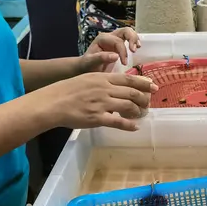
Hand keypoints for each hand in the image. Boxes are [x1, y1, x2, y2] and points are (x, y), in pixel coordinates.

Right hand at [40, 73, 157, 130]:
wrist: (52, 103)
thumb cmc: (67, 90)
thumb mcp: (86, 78)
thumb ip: (102, 81)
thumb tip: (116, 85)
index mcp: (102, 78)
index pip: (128, 79)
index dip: (143, 83)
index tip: (153, 86)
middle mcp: (104, 89)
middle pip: (132, 92)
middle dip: (144, 98)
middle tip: (149, 103)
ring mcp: (102, 104)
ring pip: (128, 106)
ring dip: (138, 111)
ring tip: (141, 114)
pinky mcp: (97, 118)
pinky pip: (118, 122)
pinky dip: (129, 125)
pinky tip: (135, 127)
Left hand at [84, 27, 140, 68]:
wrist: (85, 67)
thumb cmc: (87, 65)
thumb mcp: (90, 62)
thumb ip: (101, 58)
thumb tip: (116, 56)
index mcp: (102, 39)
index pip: (118, 42)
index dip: (123, 52)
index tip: (124, 63)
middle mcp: (109, 36)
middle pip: (125, 31)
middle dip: (132, 38)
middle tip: (134, 50)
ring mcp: (115, 39)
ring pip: (128, 32)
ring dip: (135, 39)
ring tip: (137, 48)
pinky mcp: (119, 45)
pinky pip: (129, 39)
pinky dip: (134, 42)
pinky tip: (137, 48)